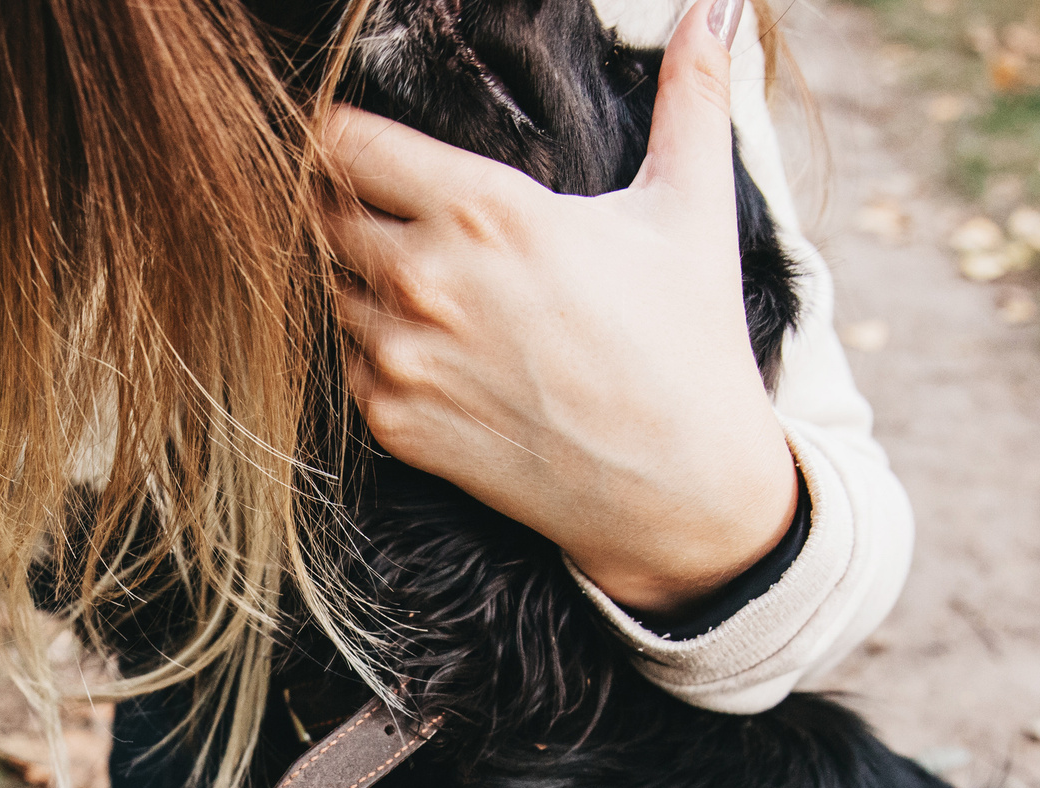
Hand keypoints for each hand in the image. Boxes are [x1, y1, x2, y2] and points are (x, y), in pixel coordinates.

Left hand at [319, 0, 796, 615]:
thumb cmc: (688, 343)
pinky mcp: (394, 422)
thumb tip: (714, 12)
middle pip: (325, 212)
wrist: (680, 488)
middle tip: (396, 209)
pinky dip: (375, 350)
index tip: (361, 139)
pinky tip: (436, 348)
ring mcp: (403, 357)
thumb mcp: (691, 209)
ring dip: (363, 279)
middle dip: (351, 203)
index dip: (345, 135)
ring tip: (430, 284)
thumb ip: (690, 97)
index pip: (347, 144)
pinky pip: (347, 363)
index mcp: (484, 210)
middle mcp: (426, 280)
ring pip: (333, 289)